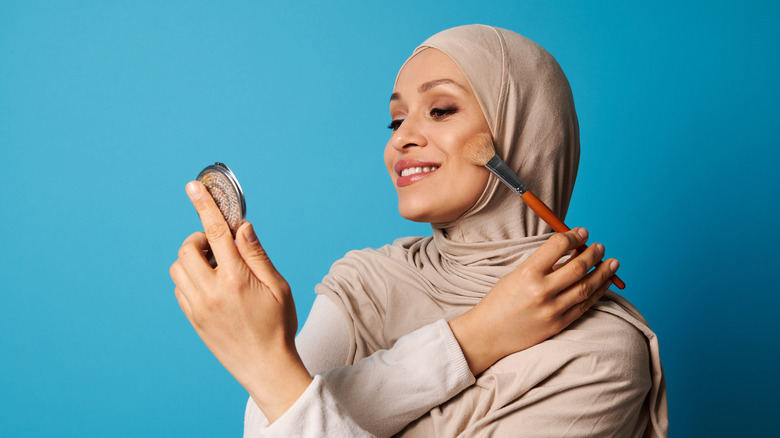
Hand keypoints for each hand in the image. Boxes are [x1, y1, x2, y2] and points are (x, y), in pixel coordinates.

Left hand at [169, 181, 311, 421]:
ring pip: (178, 268)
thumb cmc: (279, 326)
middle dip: (200, 239)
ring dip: (193, 259)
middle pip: (188, 248)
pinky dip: (190, 279)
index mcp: (237, 279)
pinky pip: (179, 288)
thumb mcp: (278, 286)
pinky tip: (212, 286)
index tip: (194, 187)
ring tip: (217, 268)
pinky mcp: (192, 319)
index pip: (217, 232)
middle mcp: (212, 291)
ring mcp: (198, 307)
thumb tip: (242, 227)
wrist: (266, 368)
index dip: (205, 206)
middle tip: (220, 247)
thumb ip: (257, 254)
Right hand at [449, 228, 618, 374]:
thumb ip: (542, 265)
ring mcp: (552, 309)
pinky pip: (585, 305)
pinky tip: (604, 283)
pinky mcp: (559, 324)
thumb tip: (570, 250)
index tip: (582, 232)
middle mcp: (542, 290)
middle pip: (578, 266)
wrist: (489, 334)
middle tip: (599, 247)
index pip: (558, 246)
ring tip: (612, 262)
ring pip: (587, 286)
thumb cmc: (499, 301)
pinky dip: (598, 292)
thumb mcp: (515, 275)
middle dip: (593, 253)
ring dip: (603, 272)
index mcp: (527, 273)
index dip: (574, 236)